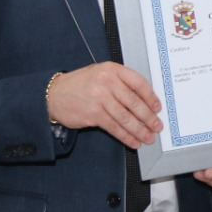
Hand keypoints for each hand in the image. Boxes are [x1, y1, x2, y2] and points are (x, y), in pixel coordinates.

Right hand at [46, 63, 162, 148]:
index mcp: (112, 70)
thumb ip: (120, 82)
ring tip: (148, 137)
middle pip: (134, 102)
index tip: (157, 107)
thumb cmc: (79, 84)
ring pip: (126, 117)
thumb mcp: (100, 74)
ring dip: (139, 130)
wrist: (54, 94)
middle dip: (148, 117)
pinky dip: (126, 136)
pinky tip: (133, 141)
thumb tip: (142, 101)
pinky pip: (114, 127)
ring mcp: (100, 98)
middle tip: (156, 126)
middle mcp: (107, 82)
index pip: (138, 83)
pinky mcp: (93, 114)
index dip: (150, 97)